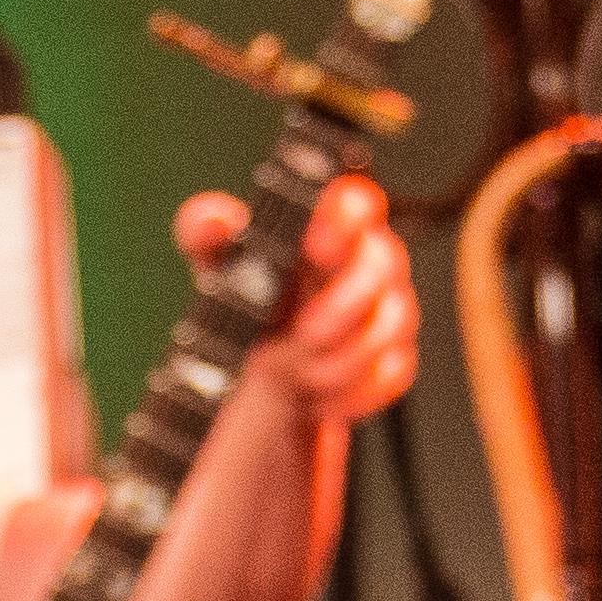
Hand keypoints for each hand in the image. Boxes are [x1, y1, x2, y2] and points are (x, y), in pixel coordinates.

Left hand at [183, 170, 418, 434]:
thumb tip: (214, 219)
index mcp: (323, 232)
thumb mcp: (215, 272)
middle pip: (386, 258)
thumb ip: (205, 236)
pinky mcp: (390, 360)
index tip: (316, 246)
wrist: (255, 383)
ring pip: (396, 319)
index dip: (346, 218)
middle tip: (307, 332)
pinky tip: (320, 399)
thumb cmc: (244, 313)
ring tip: (302, 374)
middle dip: (346, 302)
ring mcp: (383, 312)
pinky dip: (355, 390)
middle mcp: (361, 265)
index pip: (356, 201)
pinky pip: (393, 371)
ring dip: (347, 355)